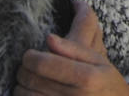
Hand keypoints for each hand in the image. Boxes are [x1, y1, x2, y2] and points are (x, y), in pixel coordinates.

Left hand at [14, 1, 128, 95]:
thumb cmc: (106, 83)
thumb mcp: (99, 61)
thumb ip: (74, 48)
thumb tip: (49, 38)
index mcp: (87, 77)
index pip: (44, 64)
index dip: (30, 56)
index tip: (30, 53)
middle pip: (32, 78)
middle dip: (24, 68)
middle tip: (28, 64)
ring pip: (25, 94)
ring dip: (22, 84)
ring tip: (31, 78)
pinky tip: (33, 92)